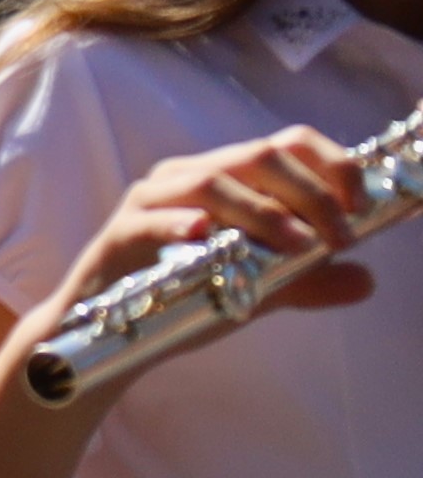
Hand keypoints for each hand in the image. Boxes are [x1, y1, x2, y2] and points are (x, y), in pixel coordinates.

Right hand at [42, 129, 386, 367]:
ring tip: (298, 247)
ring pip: (212, 182)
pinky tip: (207, 236)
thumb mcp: (260, 287)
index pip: (285, 145)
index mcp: (225, 177)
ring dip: (265, 212)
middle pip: (257, 156)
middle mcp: (188, 176)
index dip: (332, 164)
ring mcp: (152, 200)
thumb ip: (310, 280)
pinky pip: (152, 218)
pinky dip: (182, 223)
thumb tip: (366, 279)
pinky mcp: (121, 233)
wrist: (109, 332)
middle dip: (311, 194)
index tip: (363, 205)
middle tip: (341, 237)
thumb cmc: (184, 297)